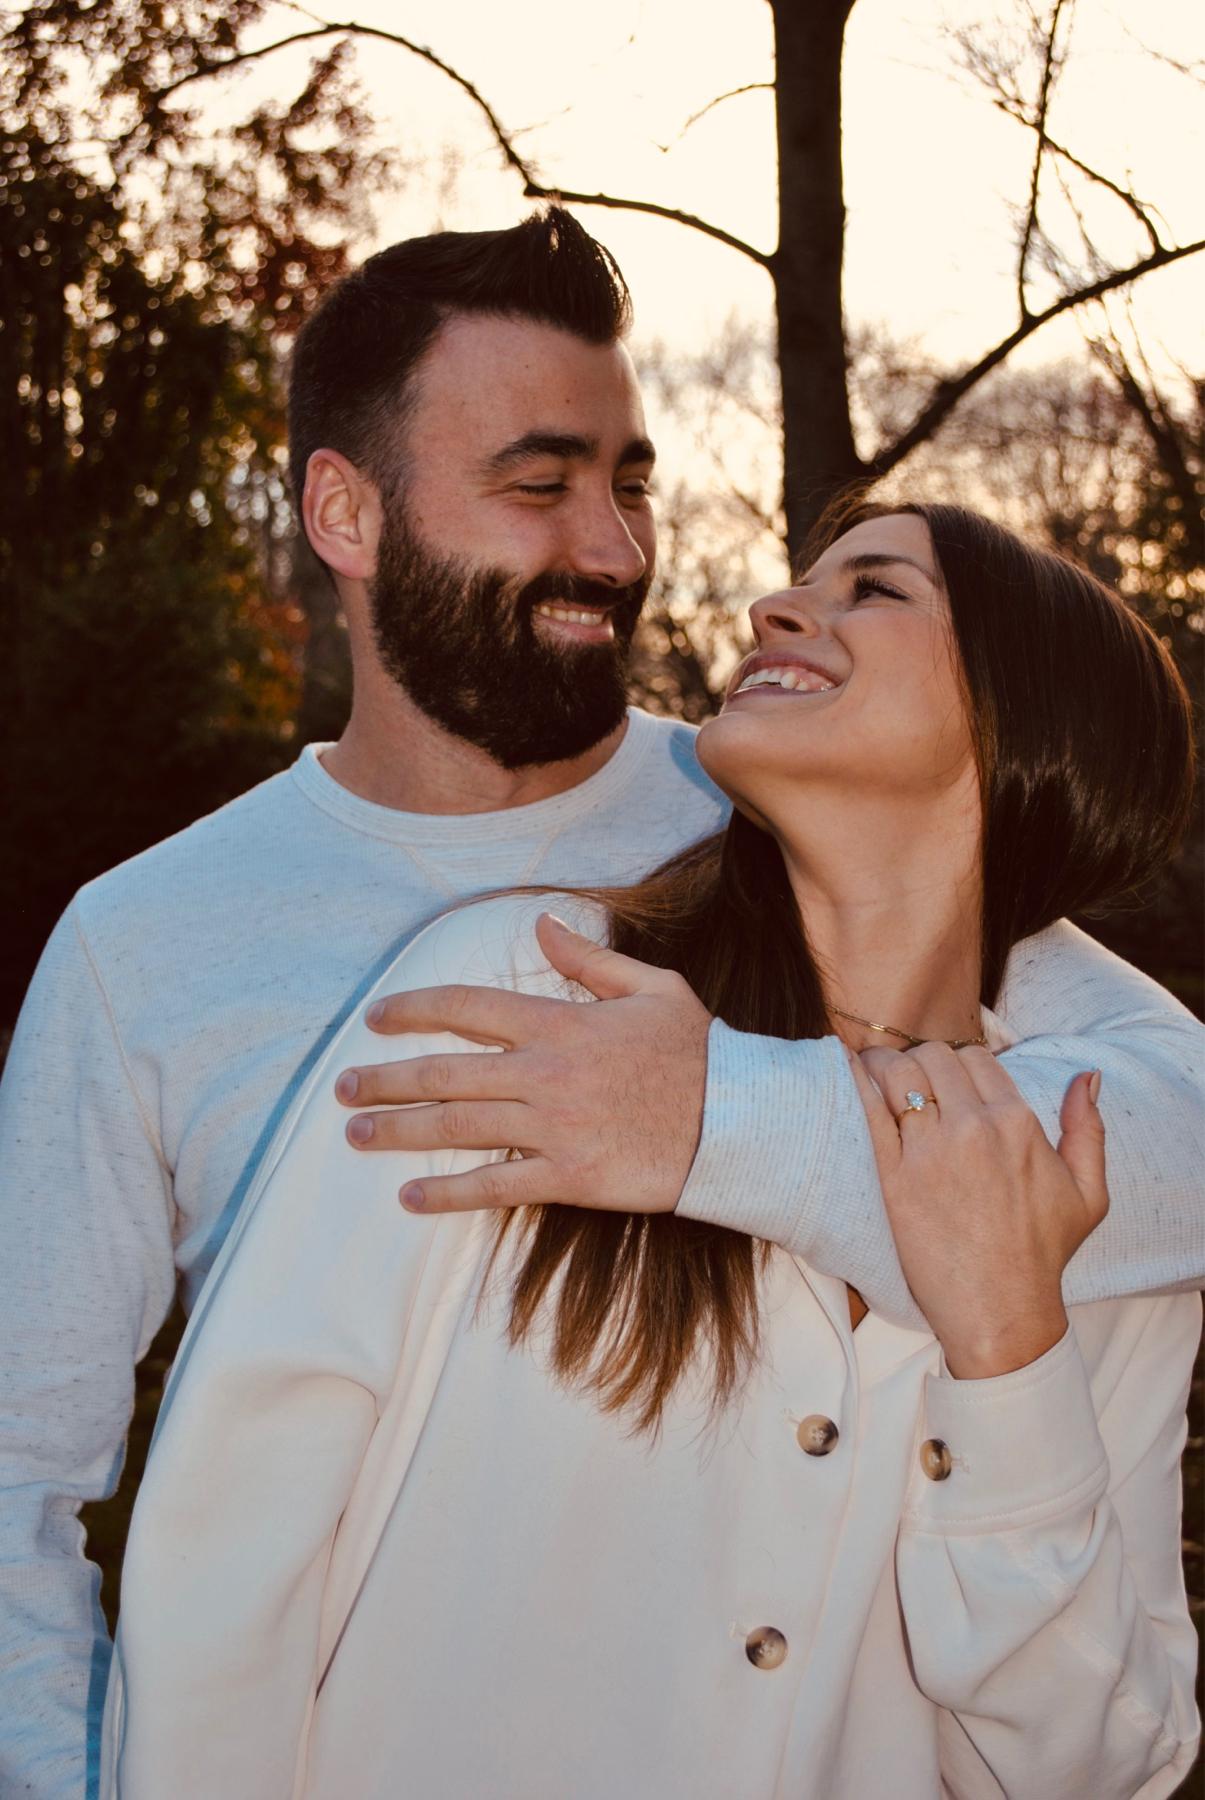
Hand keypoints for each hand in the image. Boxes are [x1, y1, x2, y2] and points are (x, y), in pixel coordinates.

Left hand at [335, 913, 711, 1215]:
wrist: (739, 1123)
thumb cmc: (699, 1053)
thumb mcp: (652, 987)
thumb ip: (589, 960)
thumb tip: (541, 925)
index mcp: (560, 1023)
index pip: (467, 1008)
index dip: (414, 1011)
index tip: (377, 1019)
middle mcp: (544, 1073)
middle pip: (444, 1073)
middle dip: (384, 1079)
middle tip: (342, 1087)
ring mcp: (553, 1127)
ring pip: (456, 1128)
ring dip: (398, 1131)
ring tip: (356, 1133)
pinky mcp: (568, 1176)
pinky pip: (494, 1186)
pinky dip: (447, 1193)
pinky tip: (410, 1197)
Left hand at [849, 1044, 1107, 1377]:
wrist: (1001, 1310)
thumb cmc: (1043, 1254)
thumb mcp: (1088, 1193)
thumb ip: (1088, 1129)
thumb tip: (1089, 1076)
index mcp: (1018, 1123)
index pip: (976, 1057)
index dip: (957, 1060)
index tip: (944, 1074)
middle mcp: (973, 1128)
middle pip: (933, 1056)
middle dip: (920, 1057)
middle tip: (908, 1072)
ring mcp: (930, 1151)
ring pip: (898, 1072)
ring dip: (884, 1062)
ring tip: (874, 1067)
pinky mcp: (894, 1176)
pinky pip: (868, 1109)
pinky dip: (857, 1081)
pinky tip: (850, 1070)